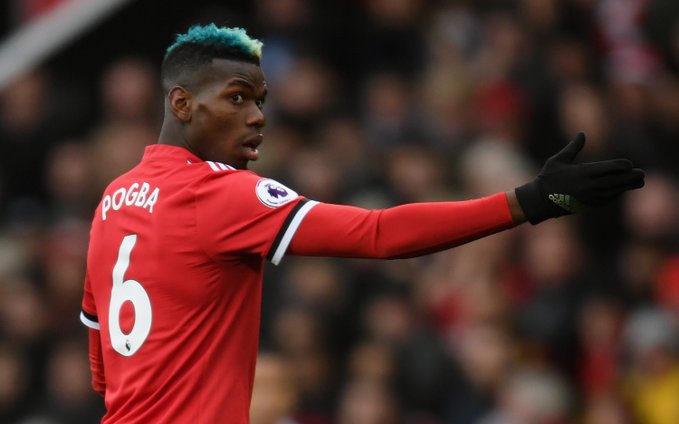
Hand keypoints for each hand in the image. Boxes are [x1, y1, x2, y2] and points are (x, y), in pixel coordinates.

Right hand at [515, 132, 644, 223]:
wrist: (540, 200)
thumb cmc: (547, 178)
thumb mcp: (558, 160)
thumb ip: (573, 147)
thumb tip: (582, 134)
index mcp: (585, 172)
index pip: (612, 168)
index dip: (623, 166)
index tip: (628, 164)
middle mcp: (591, 185)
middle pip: (618, 180)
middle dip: (631, 177)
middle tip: (641, 174)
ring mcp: (591, 196)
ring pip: (616, 191)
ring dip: (628, 186)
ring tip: (638, 182)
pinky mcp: (589, 204)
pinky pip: (607, 199)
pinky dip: (616, 194)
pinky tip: (620, 190)